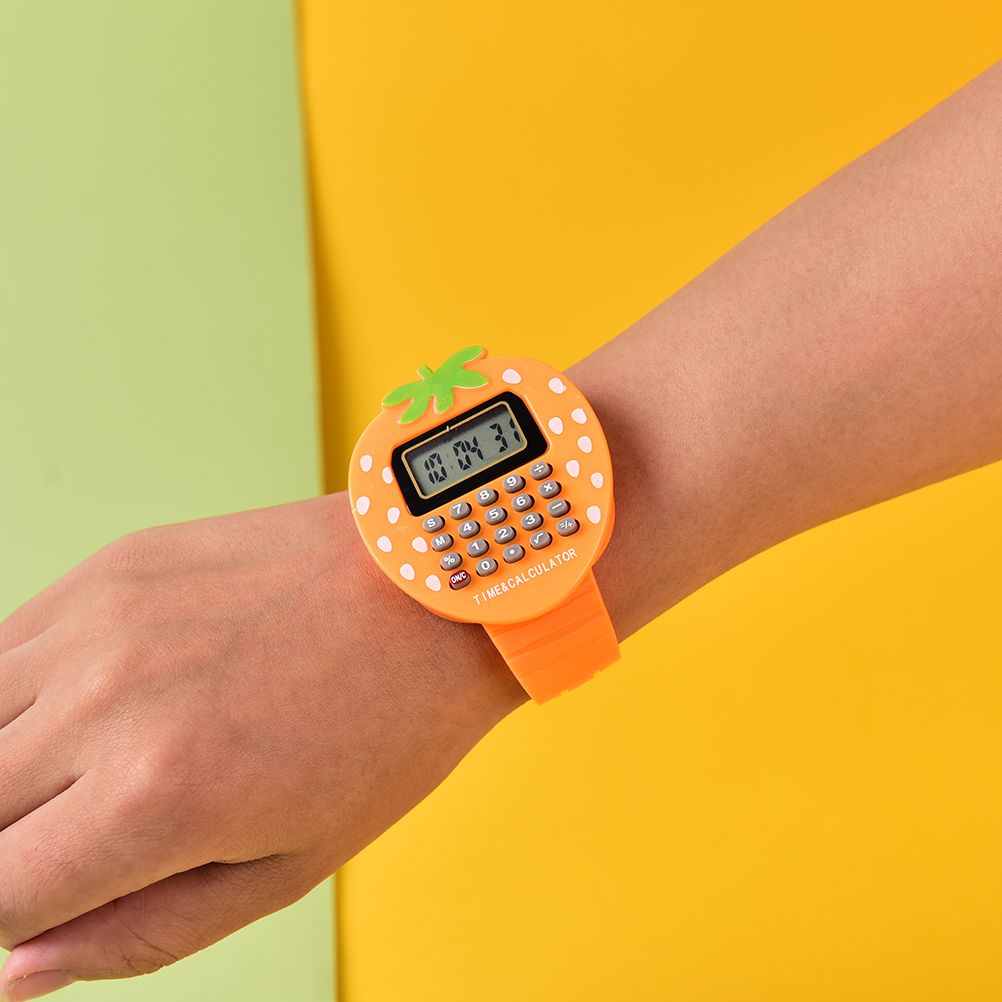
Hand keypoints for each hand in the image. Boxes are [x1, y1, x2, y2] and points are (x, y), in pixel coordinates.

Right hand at [0, 494, 523, 998]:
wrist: (428, 593)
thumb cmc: (383, 731)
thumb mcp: (289, 869)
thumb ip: (141, 934)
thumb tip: (20, 968)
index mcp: (151, 798)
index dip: (17, 917)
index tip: (61, 898)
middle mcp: (102, 704)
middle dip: (17, 845)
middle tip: (96, 831)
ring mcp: (99, 622)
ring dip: (14, 769)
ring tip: (97, 769)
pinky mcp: (111, 567)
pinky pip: (7, 648)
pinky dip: (25, 695)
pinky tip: (94, 704)